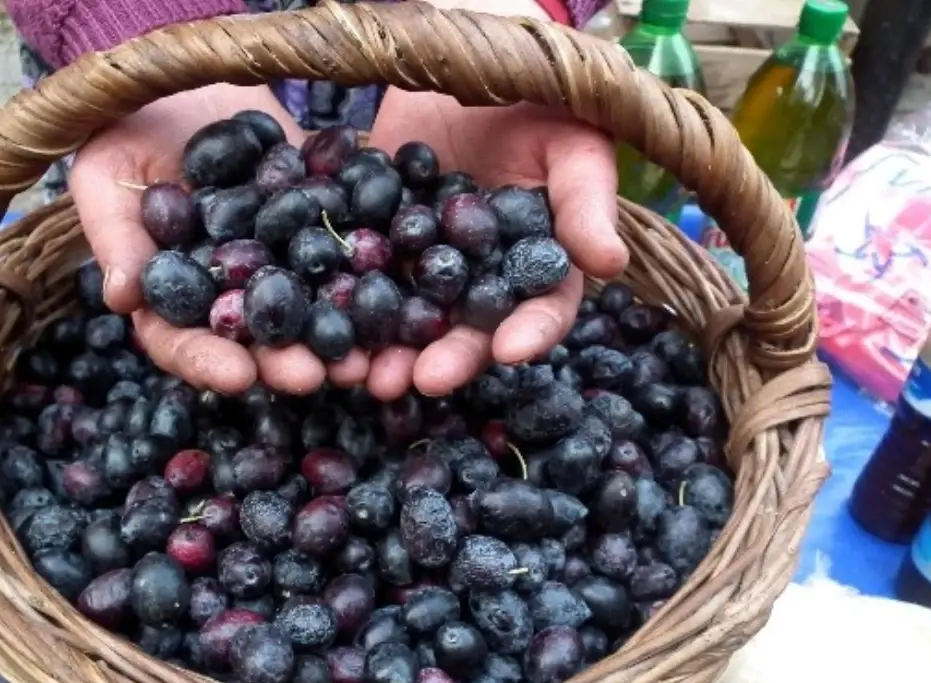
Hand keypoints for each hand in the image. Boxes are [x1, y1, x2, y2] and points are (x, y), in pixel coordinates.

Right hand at [71, 85, 367, 395]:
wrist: (182, 70)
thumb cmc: (123, 125)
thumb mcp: (106, 174)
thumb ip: (117, 236)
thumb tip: (121, 299)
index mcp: (173, 293)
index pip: (183, 342)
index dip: (208, 362)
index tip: (239, 377)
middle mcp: (233, 286)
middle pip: (258, 339)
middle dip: (285, 361)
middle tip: (314, 376)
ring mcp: (282, 256)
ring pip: (312, 307)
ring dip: (339, 336)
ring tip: (367, 359)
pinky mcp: (323, 216)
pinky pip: (352, 248)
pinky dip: (375, 271)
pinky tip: (401, 290)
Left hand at [361, 0, 629, 399]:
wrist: (458, 53)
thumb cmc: (536, 93)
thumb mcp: (570, 138)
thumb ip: (585, 201)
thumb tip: (611, 263)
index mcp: (537, 260)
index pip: (543, 309)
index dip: (529, 333)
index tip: (507, 352)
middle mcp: (480, 274)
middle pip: (468, 330)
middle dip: (447, 359)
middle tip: (422, 380)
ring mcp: (423, 261)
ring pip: (408, 318)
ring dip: (388, 352)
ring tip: (363, 374)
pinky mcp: (374, 240)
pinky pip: (355, 276)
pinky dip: (338, 304)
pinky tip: (319, 325)